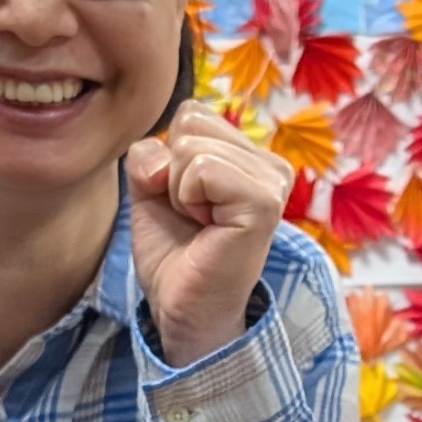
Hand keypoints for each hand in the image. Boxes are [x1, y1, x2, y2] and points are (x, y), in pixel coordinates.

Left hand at [128, 104, 294, 366]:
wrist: (182, 307)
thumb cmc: (175, 253)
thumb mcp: (150, 189)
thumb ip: (150, 153)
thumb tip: (163, 152)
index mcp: (250, 156)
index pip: (193, 114)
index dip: (169, 159)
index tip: (185, 202)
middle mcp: (271, 164)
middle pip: (191, 122)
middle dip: (173, 173)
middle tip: (193, 217)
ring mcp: (272, 182)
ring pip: (191, 146)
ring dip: (179, 191)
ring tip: (201, 224)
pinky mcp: (263, 202)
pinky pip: (201, 169)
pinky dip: (187, 200)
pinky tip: (207, 229)